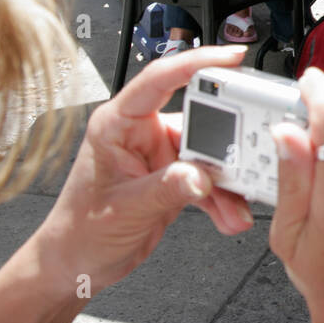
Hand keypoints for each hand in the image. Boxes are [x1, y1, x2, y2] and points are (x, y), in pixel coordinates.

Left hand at [32, 46, 255, 295]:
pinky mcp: (174, 176)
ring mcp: (160, 154)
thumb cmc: (77, 231)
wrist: (74, 264)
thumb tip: (202, 175)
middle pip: (198, 118)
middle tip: (249, 155)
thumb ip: (166, 189)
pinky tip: (230, 213)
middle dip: (227, 142)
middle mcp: (141, 133)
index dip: (197, 62)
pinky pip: (209, 178)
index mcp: (118, 124)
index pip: (158, 80)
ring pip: (209, 154)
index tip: (232, 58)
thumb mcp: (124, 209)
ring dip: (228, 181)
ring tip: (237, 202)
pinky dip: (223, 198)